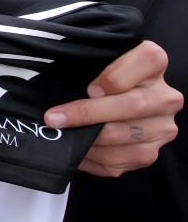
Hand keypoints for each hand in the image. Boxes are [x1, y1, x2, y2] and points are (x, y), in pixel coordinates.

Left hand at [44, 41, 181, 176]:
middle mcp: (166, 97)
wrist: (112, 104)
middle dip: (88, 114)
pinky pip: (120, 160)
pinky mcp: (149, 153)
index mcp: (154, 63)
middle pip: (133, 105)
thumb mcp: (95, 61)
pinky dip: (92, 156)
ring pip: (125, 136)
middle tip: (55, 118)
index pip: (146, 61)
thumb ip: (89, 64)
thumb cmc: (97, 79)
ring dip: (88, 139)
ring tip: (62, 134)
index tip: (91, 89)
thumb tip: (64, 83)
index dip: (116, 77)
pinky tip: (76, 148)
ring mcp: (161, 128)